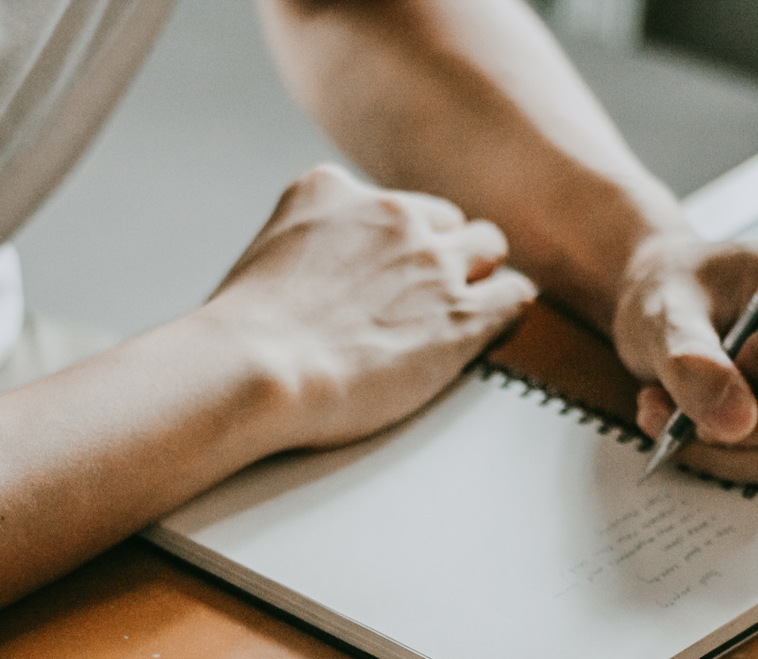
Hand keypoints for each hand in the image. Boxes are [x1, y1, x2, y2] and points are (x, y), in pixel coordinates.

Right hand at [205, 164, 536, 449]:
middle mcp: (390, 213)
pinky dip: (505, 313)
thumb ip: (303, 253)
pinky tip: (487, 334)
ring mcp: (431, 262)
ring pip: (489, 249)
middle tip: (419, 304)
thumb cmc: (242, 340)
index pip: (388, 206)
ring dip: (477, 279)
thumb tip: (310, 285)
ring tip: (456, 316)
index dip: (393, 247)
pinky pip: (515, 297)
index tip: (382, 280)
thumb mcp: (264, 259)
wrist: (252, 369)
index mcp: (330, 190)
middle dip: (437, 258)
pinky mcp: (461, 315)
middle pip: (445, 222)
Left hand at [612, 231, 757, 488]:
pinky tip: (684, 431)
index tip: (712, 358)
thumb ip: (689, 358)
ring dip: (725, 450)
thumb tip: (735, 422)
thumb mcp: (661, 313)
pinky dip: (725, 462)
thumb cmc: (671, 295)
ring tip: (667, 416)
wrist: (662, 315)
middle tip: (691, 415)